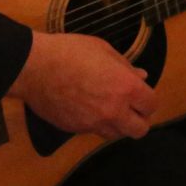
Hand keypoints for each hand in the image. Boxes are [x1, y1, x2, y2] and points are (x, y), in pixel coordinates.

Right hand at [7, 31, 157, 140]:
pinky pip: (94, 132)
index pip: (151, 105)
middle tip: (131, 107)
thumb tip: (142, 76)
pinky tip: (87, 108)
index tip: (141, 93)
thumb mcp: (104, 50)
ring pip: (116, 135)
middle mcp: (113, 111)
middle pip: (139, 129)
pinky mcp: (75, 130)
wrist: (34, 67)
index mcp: (125, 88)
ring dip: (118, 124)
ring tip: (109, 107)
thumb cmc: (70, 52)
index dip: (148, 99)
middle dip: (139, 119)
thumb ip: (125, 67)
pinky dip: (96, 124)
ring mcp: (93, 124)